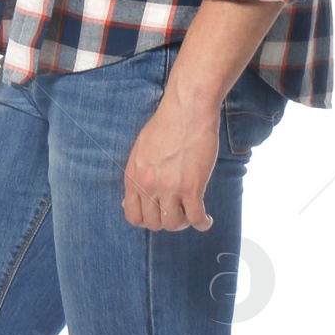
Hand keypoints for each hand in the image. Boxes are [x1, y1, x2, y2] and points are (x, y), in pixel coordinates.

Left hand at [122, 91, 220, 229]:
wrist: (187, 110)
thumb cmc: (166, 125)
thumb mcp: (140, 151)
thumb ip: (136, 176)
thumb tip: (128, 201)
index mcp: (133, 177)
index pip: (133, 216)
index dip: (146, 220)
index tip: (158, 214)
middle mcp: (148, 186)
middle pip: (153, 224)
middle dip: (166, 222)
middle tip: (179, 212)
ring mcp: (170, 188)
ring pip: (173, 224)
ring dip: (184, 222)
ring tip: (192, 213)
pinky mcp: (192, 187)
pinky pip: (196, 218)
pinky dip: (202, 223)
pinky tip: (206, 219)